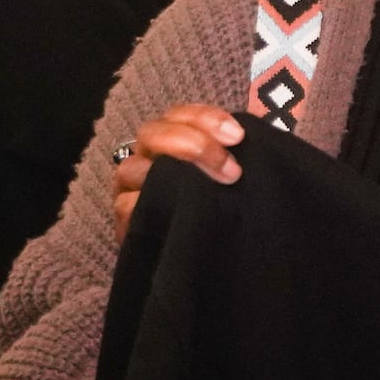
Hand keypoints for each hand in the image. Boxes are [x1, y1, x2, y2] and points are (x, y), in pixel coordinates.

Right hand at [108, 103, 244, 235]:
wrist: (218, 263)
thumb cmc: (230, 215)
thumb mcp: (241, 181)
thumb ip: (243, 156)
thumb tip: (254, 134)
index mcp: (176, 143)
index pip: (180, 116)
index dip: (205, 118)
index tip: (237, 136)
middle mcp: (150, 160)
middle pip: (153, 133)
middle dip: (193, 144)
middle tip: (231, 169)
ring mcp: (133, 190)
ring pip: (132, 168)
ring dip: (173, 175)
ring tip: (212, 193)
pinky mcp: (128, 223)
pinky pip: (126, 206)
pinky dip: (147, 204)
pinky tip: (178, 212)